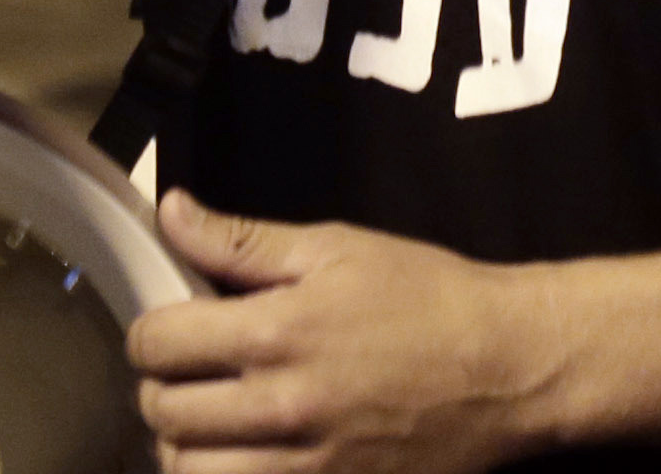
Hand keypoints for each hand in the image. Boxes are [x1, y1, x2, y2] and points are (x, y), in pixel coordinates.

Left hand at [133, 190, 573, 471]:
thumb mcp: (338, 249)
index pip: (157, 344)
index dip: (152, 333)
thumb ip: (242, 240)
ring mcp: (305, 469)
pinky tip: (243, 460)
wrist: (508, 369)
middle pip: (163, 414)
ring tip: (211, 426)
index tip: (173, 330)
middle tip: (191, 377)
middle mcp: (280, 407)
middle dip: (164, 390)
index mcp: (276, 332)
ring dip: (186, 449)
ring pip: (189, 473)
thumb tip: (168, 212)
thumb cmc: (427, 297)